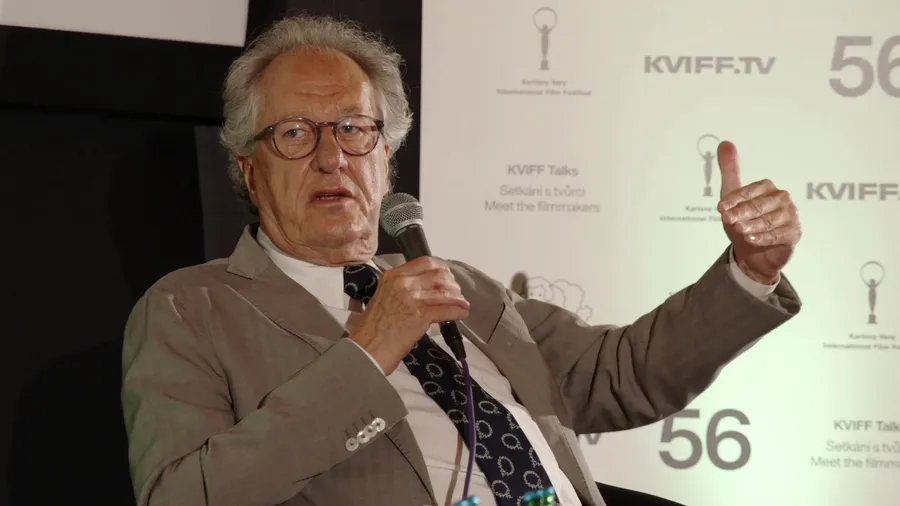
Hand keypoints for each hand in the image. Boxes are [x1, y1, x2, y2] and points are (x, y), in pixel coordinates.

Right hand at [349, 257, 469, 373]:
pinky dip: (458, 311)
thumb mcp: (383, 296)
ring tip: (462, 303)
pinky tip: (462, 313)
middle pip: (439, 275)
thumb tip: (425, 287)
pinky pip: (448, 309)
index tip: (446, 276)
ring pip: (446, 291)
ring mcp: (413, 298)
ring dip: (458, 298)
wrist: (368, 348)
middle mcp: (403, 283)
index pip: (425, 262)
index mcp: (393, 276)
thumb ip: (401, 287)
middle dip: (452, 283)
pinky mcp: (421, 315)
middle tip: (455, 292)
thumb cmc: (373, 327)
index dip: (440, 269)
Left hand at [716, 141, 801, 284]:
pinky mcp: (794, 233)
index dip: (734, 199)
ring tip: (739, 230)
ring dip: (752, 225)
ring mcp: (790, 216)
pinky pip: (779, 235)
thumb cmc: (743, 221)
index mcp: (768, 188)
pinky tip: (751, 240)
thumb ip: (729, 170)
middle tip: (727, 220)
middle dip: (741, 212)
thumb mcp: (732, 196)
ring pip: (770, 220)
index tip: (720, 208)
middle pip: (760, 205)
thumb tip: (725, 142)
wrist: (752, 254)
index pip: (750, 191)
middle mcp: (782, 199)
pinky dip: (763, 237)